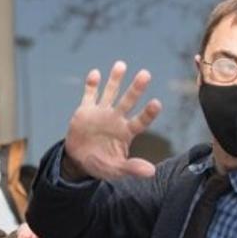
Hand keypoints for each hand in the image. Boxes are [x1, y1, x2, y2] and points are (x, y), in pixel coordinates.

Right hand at [63, 60, 161, 180]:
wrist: (79, 160)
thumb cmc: (102, 165)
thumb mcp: (116, 170)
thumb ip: (132, 168)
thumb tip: (151, 172)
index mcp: (126, 132)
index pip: (140, 121)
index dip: (148, 113)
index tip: (157, 103)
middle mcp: (116, 119)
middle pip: (128, 101)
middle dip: (136, 88)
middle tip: (145, 74)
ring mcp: (101, 112)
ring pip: (110, 92)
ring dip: (115, 80)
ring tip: (121, 65)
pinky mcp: (86, 110)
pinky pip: (89, 95)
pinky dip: (92, 85)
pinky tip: (96, 74)